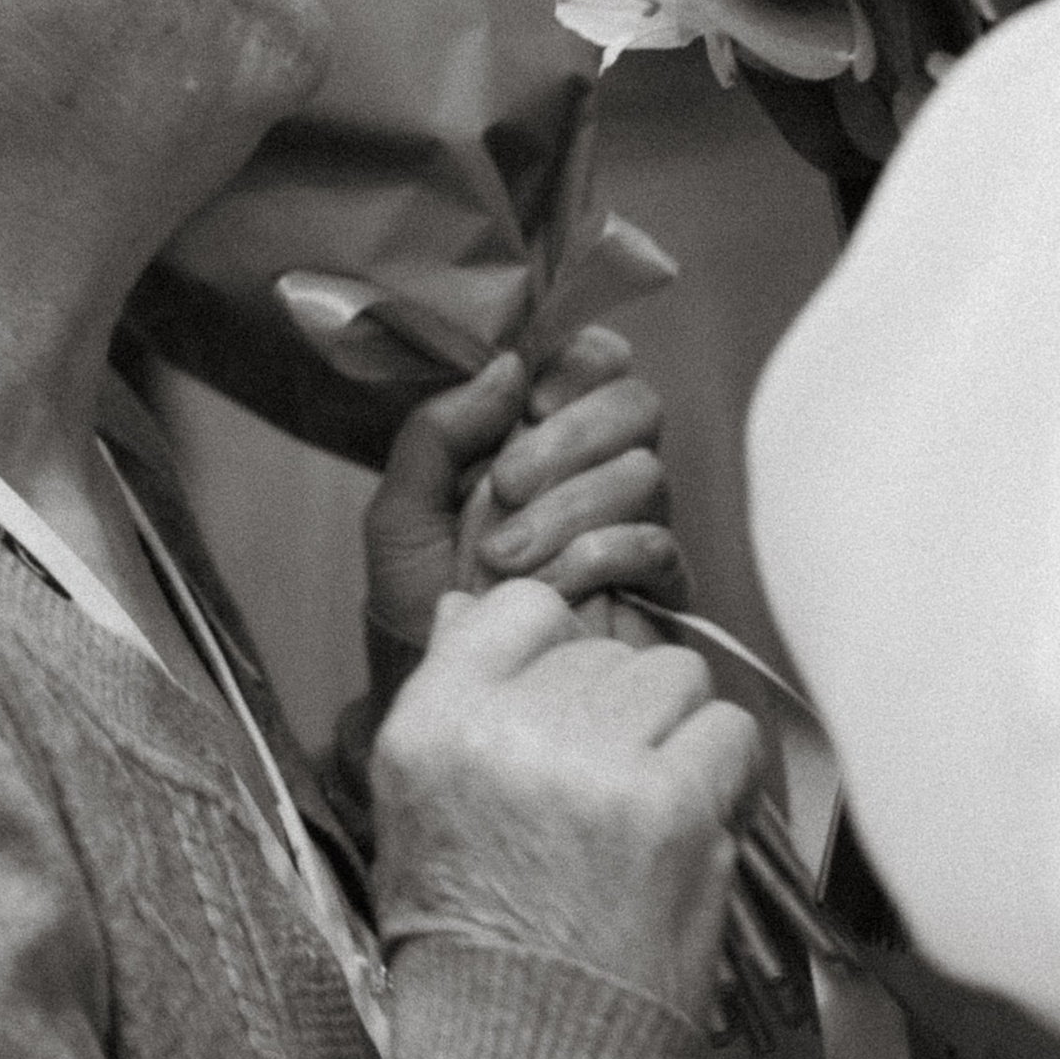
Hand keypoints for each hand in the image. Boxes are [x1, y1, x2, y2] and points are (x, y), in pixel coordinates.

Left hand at [364, 333, 684, 663]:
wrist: (441, 699)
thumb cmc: (418, 608)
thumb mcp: (400, 514)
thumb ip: (438, 433)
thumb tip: (506, 366)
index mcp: (535, 435)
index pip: (595, 359)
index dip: (575, 363)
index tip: (529, 401)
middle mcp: (593, 470)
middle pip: (637, 403)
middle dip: (570, 438)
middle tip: (507, 486)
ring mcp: (629, 526)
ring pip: (645, 472)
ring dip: (569, 509)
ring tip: (504, 559)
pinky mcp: (653, 589)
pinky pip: (659, 545)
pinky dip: (601, 557)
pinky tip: (552, 587)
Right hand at [370, 581, 760, 1025]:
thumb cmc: (470, 955)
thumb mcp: (414, 816)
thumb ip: (449, 704)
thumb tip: (465, 606)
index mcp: (429, 725)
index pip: (520, 606)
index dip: (558, 653)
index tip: (568, 712)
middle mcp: (503, 729)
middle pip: (607, 648)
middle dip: (620, 711)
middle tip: (609, 795)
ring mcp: (590, 764)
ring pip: (675, 676)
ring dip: (676, 735)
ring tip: (651, 811)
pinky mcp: (669, 809)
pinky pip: (729, 732)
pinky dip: (725, 778)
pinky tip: (692, 831)